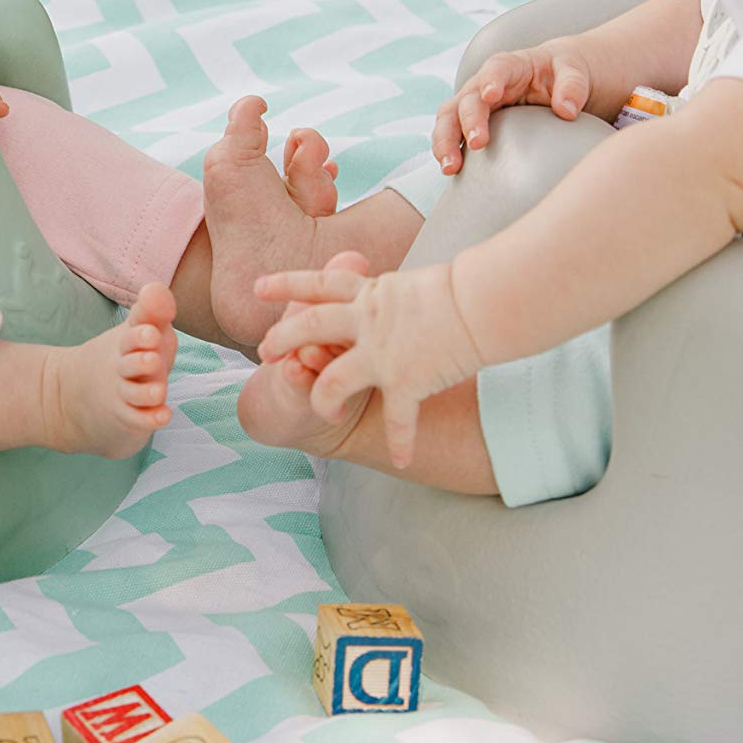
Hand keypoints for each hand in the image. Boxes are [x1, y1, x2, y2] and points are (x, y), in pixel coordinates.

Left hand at [254, 256, 485, 467]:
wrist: (484, 300)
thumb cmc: (469, 287)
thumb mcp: (421, 285)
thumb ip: (399, 300)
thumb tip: (401, 300)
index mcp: (372, 294)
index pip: (320, 284)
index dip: (286, 284)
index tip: (258, 287)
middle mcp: (368, 321)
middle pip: (309, 326)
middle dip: (282, 339)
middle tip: (264, 352)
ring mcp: (382, 353)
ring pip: (330, 381)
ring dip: (323, 401)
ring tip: (326, 413)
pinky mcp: (405, 380)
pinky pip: (396, 420)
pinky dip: (401, 441)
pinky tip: (402, 459)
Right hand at [430, 39, 598, 174]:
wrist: (554, 81)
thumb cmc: (563, 74)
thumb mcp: (575, 71)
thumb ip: (573, 85)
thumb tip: (566, 111)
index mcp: (510, 65)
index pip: (496, 69)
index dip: (491, 80)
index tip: (491, 94)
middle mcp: (483, 84)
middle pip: (466, 99)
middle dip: (468, 120)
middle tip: (478, 143)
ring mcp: (474, 106)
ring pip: (449, 119)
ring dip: (446, 142)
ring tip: (450, 168)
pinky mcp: (471, 125)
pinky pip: (453, 137)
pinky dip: (449, 153)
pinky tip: (452, 173)